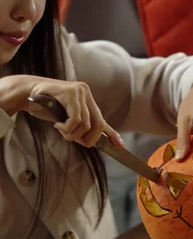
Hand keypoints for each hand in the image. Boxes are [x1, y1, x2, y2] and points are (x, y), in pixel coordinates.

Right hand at [0, 74, 122, 148]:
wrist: (26, 94)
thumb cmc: (44, 106)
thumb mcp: (65, 119)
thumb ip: (78, 126)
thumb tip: (89, 141)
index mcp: (87, 99)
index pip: (102, 120)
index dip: (111, 134)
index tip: (119, 146)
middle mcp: (86, 93)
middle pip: (98, 124)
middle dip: (89, 139)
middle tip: (75, 140)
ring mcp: (79, 92)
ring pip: (86, 124)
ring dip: (73, 134)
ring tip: (61, 130)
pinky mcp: (71, 93)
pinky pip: (76, 119)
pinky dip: (67, 128)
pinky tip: (58, 125)